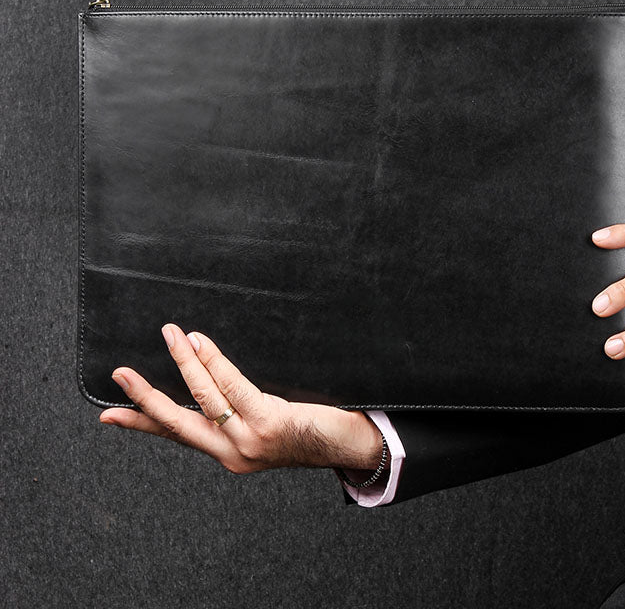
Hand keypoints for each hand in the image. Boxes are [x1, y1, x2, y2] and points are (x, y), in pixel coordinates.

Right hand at [98, 323, 383, 474]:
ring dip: (183, 363)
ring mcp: (250, 440)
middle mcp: (234, 453)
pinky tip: (200, 343)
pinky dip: (213, 361)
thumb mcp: (265, 423)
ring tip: (169, 335)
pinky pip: (232, 386)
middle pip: (178, 423)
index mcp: (229, 453)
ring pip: (204, 397)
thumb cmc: (310, 428)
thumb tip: (212, 373)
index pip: (178, 435)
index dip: (143, 424)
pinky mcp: (268, 422)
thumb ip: (238, 409)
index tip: (110, 415)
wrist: (349, 445)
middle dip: (145, 398)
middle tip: (119, 374)